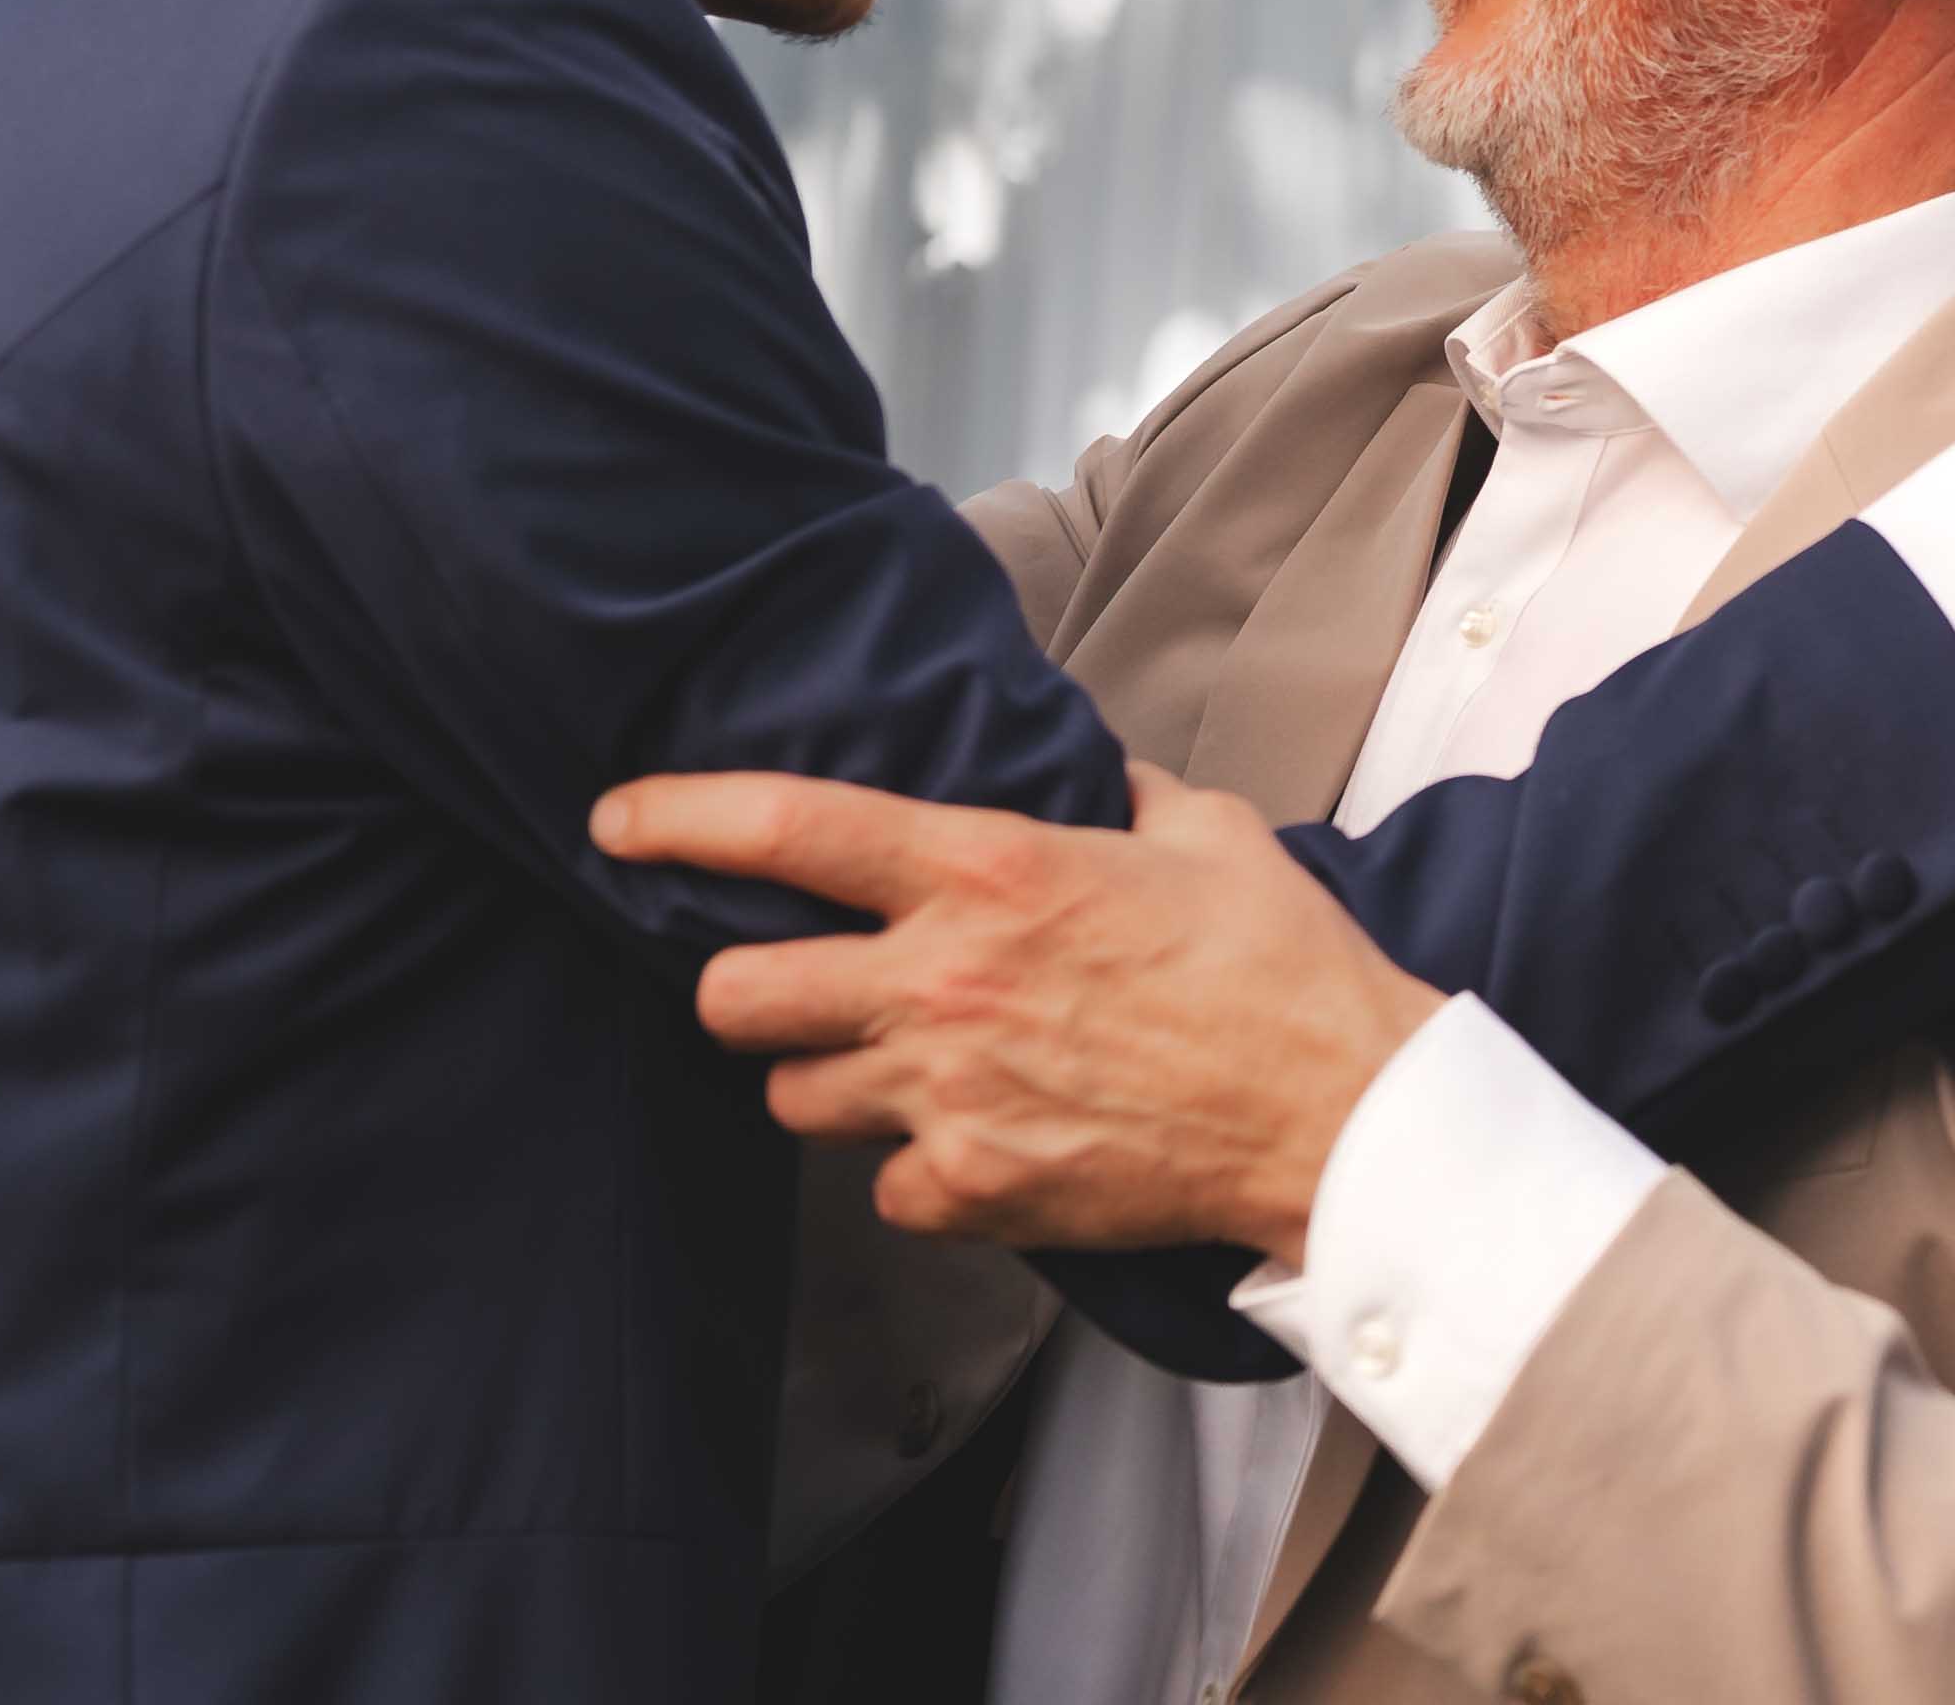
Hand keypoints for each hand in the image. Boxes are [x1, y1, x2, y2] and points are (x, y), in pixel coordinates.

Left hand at [594, 760, 1440, 1261]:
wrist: (1337, 1113)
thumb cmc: (1279, 964)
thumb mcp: (1197, 827)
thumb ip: (1108, 789)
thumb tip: (1075, 765)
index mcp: (986, 871)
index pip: (786, 830)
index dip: (677, 819)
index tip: (617, 819)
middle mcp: (941, 980)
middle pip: (734, 996)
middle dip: (739, 990)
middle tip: (786, 985)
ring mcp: (947, 1094)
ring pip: (792, 1099)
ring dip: (827, 1082)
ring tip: (898, 1068)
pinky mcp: (973, 1189)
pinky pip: (881, 1189)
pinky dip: (913, 1174)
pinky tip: (977, 1145)